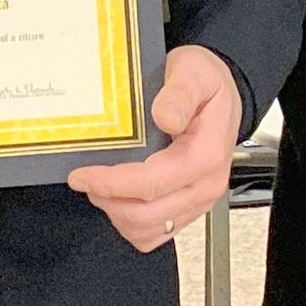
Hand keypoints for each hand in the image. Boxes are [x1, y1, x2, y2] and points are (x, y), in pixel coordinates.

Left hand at [66, 44, 242, 251]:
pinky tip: (119, 199)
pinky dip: (131, 223)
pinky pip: (156, 233)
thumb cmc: (206, 82)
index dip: (112, 184)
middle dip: (107, 199)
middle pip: (146, 214)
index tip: (82, 175)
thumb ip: (179, 94)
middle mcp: (206, 184)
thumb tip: (165, 116)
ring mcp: (199, 200)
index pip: (152, 183)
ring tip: (100, 187)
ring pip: (148, 230)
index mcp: (206, 154)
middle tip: (84, 178)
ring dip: (117, 214)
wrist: (222, 94)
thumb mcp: (194, 71)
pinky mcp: (190, 208)